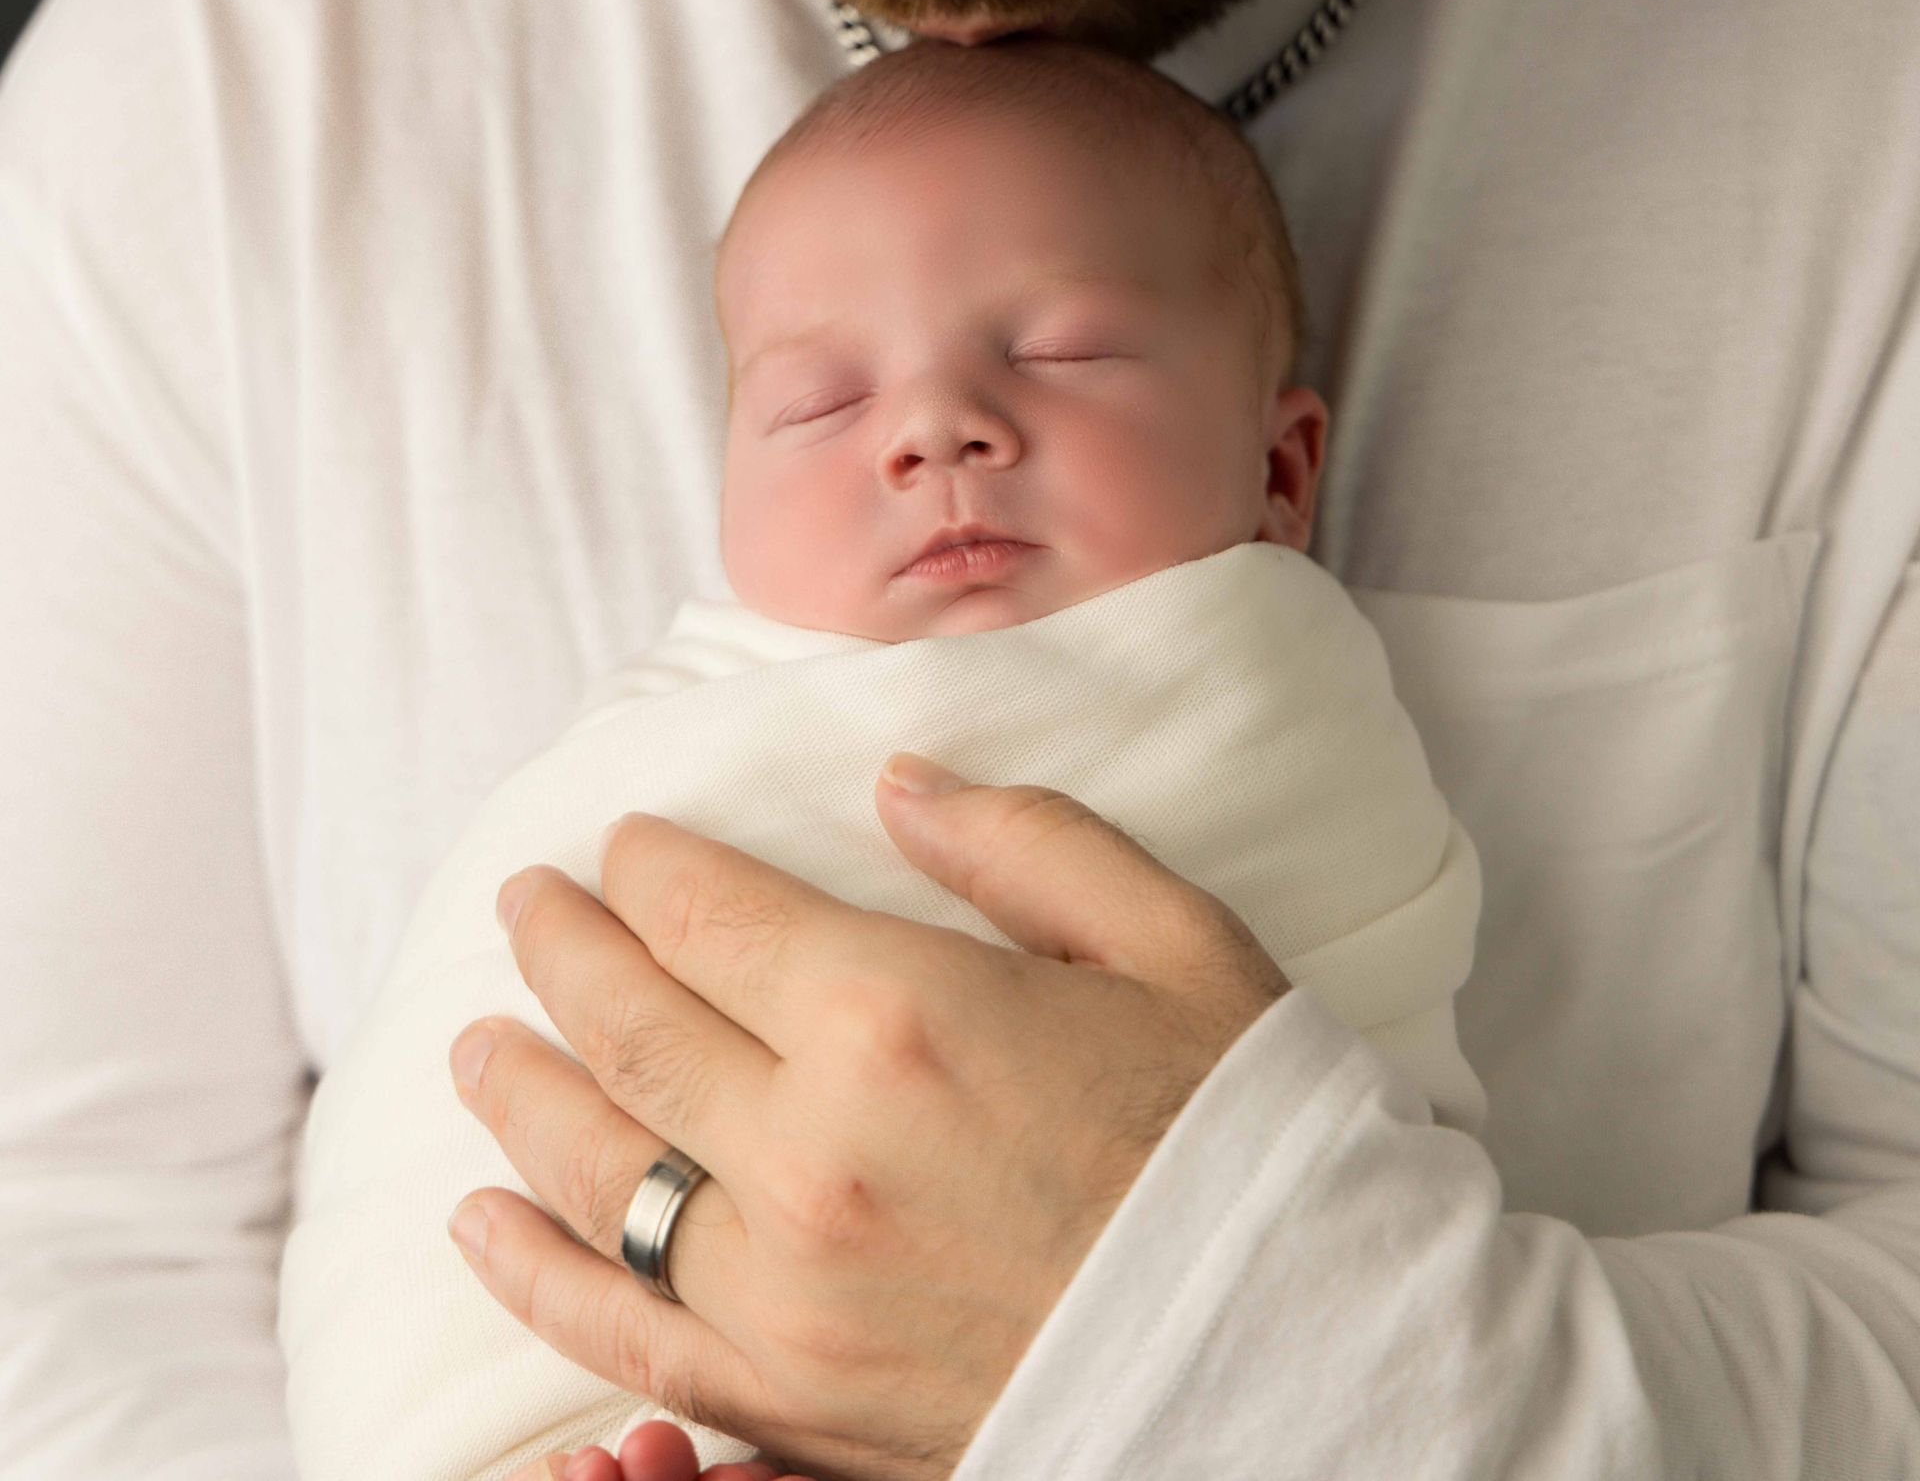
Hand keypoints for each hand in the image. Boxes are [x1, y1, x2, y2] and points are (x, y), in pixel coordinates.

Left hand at [450, 759, 1288, 1480]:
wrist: (1301, 1369)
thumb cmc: (1243, 1140)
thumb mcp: (1169, 941)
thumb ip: (1024, 843)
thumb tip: (900, 785)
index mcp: (898, 1013)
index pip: (708, 914)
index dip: (648, 869)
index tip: (623, 844)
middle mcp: (812, 1150)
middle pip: (628, 1026)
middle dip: (560, 950)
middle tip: (523, 907)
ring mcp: (787, 1292)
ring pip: (596, 1168)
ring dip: (520, 1091)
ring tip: (479, 1040)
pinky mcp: (790, 1403)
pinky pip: (619, 1331)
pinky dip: (531, 1272)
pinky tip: (483, 1221)